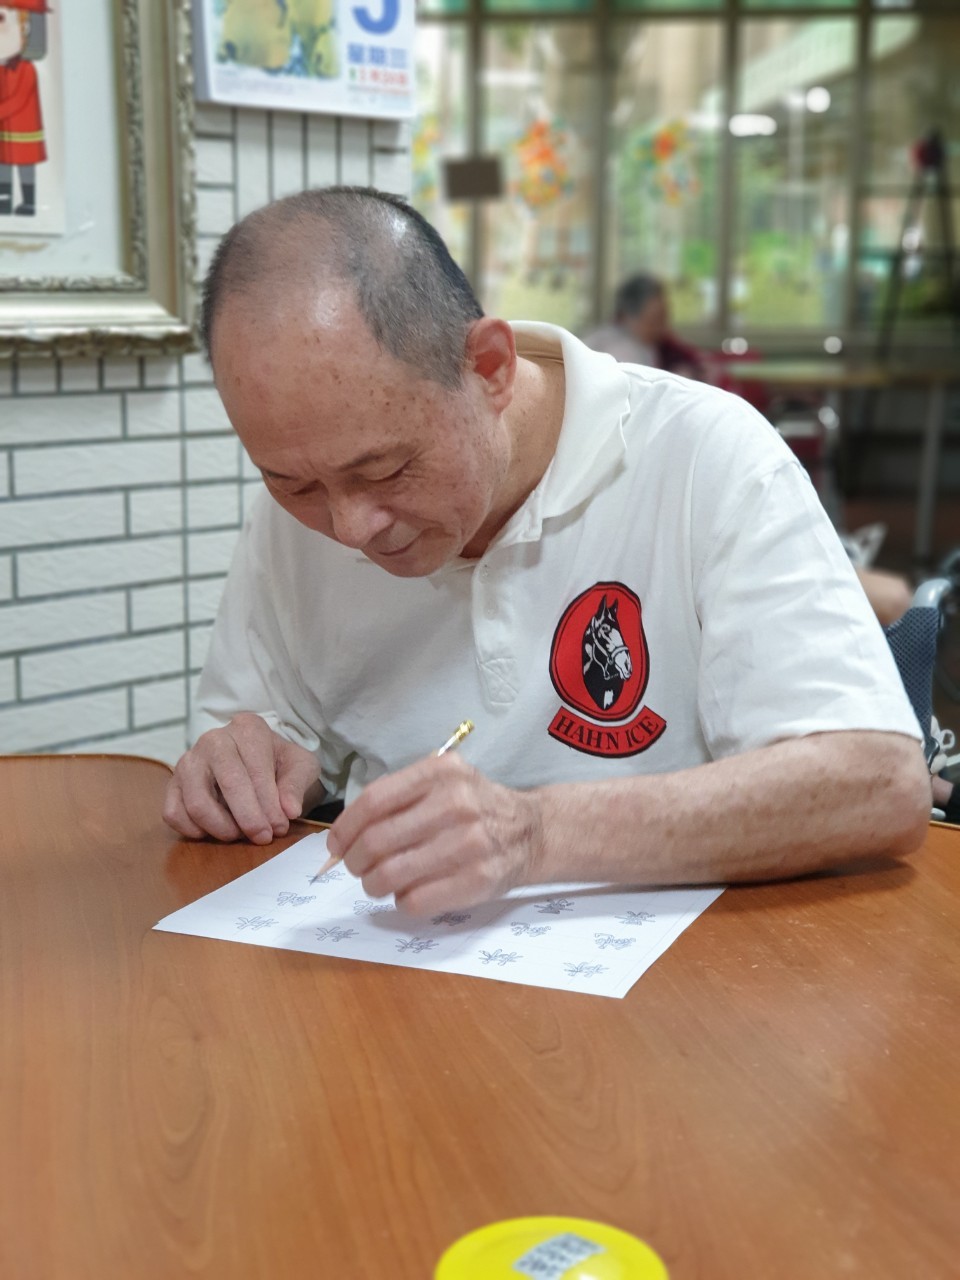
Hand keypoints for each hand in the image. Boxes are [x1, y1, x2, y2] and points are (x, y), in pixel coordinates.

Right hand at [163, 713, 321, 843]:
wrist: (260, 764)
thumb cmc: (280, 765)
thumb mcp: (301, 767)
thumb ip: (296, 785)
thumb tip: (289, 811)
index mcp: (248, 728)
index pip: (256, 769)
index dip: (269, 804)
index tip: (279, 827)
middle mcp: (214, 739)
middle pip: (228, 783)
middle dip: (248, 817)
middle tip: (262, 837)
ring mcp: (189, 760)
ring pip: (197, 801)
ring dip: (221, 827)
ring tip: (240, 835)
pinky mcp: (172, 783)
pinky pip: (173, 812)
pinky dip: (193, 830)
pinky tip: (215, 832)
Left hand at [326, 753, 543, 915]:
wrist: (533, 832)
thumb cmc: (476, 806)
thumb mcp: (443, 781)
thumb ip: (399, 797)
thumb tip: (344, 836)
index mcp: (441, 772)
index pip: (374, 801)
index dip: (345, 828)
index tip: (336, 845)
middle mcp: (457, 804)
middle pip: (377, 841)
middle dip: (355, 861)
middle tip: (356, 867)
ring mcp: (470, 843)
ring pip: (391, 875)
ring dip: (373, 885)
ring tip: (377, 883)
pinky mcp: (479, 880)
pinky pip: (416, 901)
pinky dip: (401, 901)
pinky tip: (408, 893)